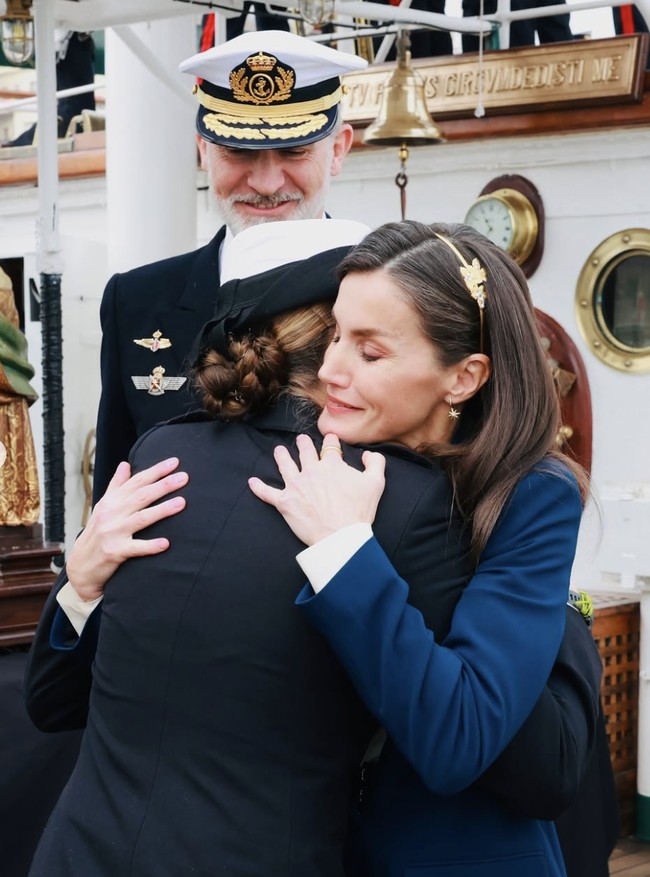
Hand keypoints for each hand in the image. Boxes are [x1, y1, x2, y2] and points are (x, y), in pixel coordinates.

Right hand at [66, 457, 187, 600]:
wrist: (80, 566)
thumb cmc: (96, 533)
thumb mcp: (103, 507)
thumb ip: (116, 486)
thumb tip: (125, 464)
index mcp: (111, 501)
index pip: (136, 481)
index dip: (156, 471)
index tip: (174, 462)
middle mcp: (111, 514)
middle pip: (141, 496)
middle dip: (163, 485)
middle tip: (184, 477)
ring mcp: (113, 533)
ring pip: (141, 518)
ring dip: (162, 510)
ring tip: (182, 502)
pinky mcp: (115, 552)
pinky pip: (135, 548)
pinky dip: (150, 546)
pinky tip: (166, 543)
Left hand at [248, 433, 385, 545]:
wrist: (341, 536)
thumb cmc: (359, 511)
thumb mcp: (376, 483)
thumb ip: (375, 463)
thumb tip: (368, 454)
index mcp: (332, 464)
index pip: (330, 446)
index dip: (330, 441)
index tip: (330, 439)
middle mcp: (311, 471)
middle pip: (305, 451)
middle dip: (303, 444)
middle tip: (301, 440)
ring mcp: (296, 486)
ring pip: (285, 465)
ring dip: (281, 456)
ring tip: (279, 451)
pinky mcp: (285, 502)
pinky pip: (267, 493)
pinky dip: (258, 487)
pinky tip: (252, 482)